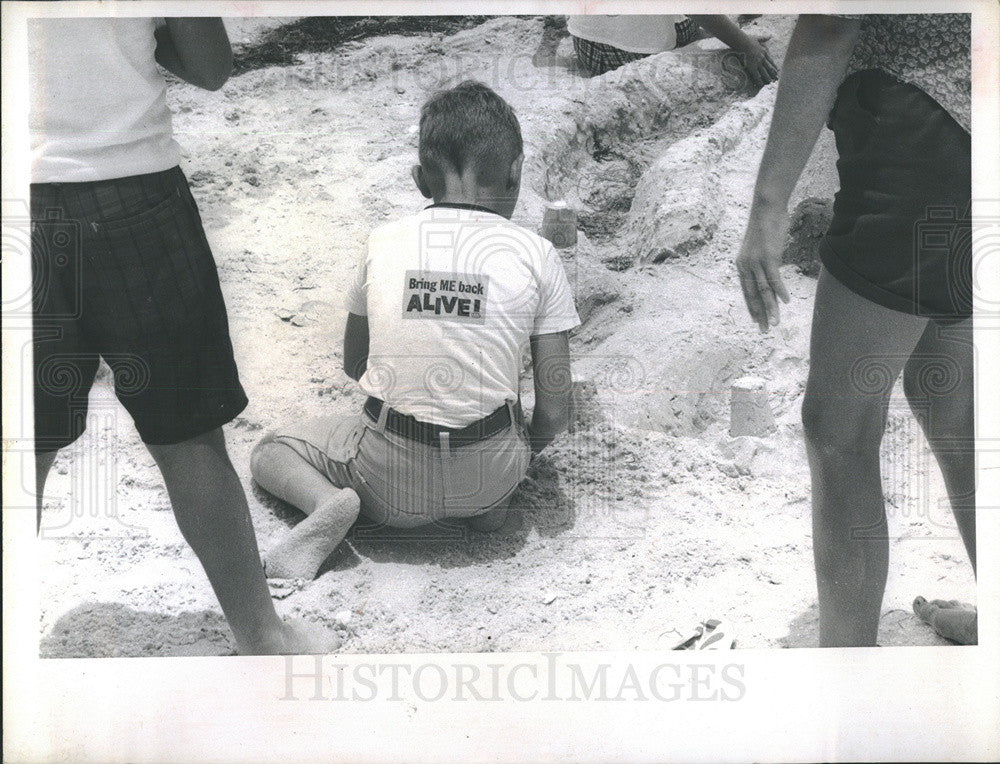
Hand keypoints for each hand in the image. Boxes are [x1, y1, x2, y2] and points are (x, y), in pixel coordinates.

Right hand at [736, 40, 778, 87]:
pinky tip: (761, 84)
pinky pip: (757, 76)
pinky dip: (759, 80)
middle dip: (773, 73)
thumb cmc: (748, 39)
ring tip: (770, 82)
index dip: (774, 66)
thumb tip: (770, 35)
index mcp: (764, 52)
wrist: (744, 42)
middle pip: (769, 67)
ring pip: (764, 72)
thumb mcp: (758, 37)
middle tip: (776, 78)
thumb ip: (764, 38)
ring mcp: (758, 63)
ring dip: (767, 78)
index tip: (777, 70)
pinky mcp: (752, 67)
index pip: (771, 60)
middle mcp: (762, 58)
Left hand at [736, 207, 790, 331]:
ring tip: (775, 323)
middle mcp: (746, 266)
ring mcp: (756, 262)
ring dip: (770, 309)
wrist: (766, 208)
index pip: (746, 291)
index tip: (757, 321)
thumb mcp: (761, 248)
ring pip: (763, 291)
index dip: (752, 307)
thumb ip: (763, 261)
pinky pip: (774, 278)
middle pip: (753, 295)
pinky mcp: (768, 257)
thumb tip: (770, 270)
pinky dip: (780, 291)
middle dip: (760, 314)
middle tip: (764, 330)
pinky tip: (785, 302)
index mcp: (742, 265)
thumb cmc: (766, 226)